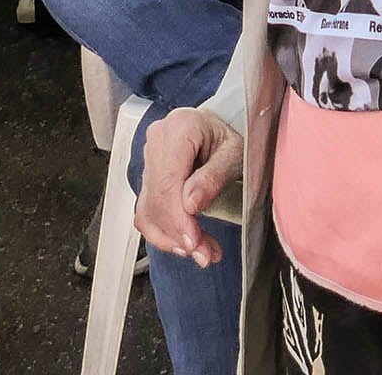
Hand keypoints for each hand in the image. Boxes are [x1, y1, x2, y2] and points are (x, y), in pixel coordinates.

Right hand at [134, 107, 244, 267]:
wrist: (224, 132)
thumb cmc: (231, 137)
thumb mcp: (235, 153)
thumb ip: (214, 176)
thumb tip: (190, 203)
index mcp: (179, 127)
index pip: (168, 181)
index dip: (178, 217)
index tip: (194, 241)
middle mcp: (158, 141)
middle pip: (157, 197)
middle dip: (179, 232)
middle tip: (204, 254)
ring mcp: (149, 159)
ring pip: (149, 209)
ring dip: (172, 237)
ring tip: (202, 251)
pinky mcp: (148, 178)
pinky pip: (146, 212)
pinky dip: (163, 233)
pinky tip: (183, 243)